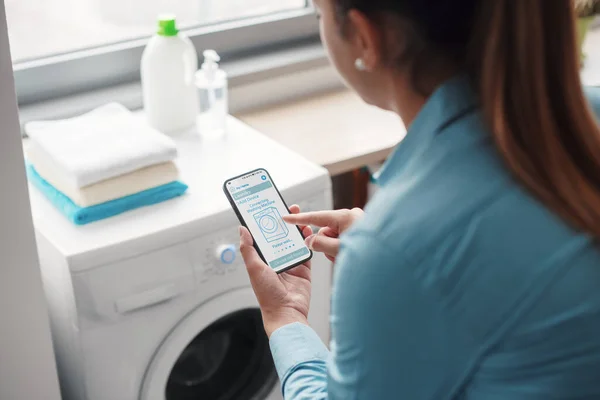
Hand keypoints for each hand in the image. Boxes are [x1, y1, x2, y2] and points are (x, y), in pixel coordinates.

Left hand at [239, 205, 313, 337]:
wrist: (287, 312)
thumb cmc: (268, 295)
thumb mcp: (254, 268)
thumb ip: (248, 249)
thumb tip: (242, 229)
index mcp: (263, 260)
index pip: (264, 237)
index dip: (266, 223)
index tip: (269, 210)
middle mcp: (276, 261)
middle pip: (281, 236)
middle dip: (285, 222)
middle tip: (288, 208)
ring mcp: (291, 264)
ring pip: (295, 241)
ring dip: (297, 229)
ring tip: (299, 217)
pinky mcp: (304, 269)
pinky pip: (307, 252)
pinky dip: (309, 242)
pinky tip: (309, 232)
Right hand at [283, 208, 363, 262]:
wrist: (394, 260)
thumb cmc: (371, 254)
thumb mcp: (340, 250)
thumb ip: (321, 244)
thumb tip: (311, 240)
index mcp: (345, 217)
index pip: (316, 217)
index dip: (299, 219)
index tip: (286, 217)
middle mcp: (351, 217)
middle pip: (325, 230)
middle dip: (327, 245)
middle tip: (336, 254)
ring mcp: (357, 224)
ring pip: (334, 237)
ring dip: (336, 250)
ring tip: (347, 257)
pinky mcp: (361, 231)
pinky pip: (343, 240)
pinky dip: (343, 249)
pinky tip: (352, 256)